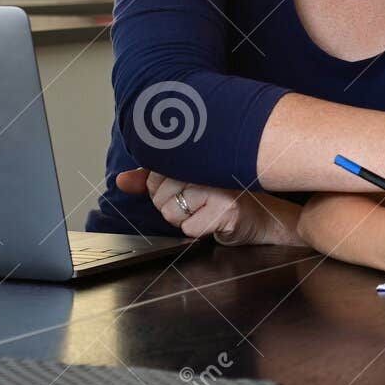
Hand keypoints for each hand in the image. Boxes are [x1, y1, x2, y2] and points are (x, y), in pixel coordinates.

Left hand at [115, 168, 285, 245]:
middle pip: (159, 195)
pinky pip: (188, 228)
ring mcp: (218, 186)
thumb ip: (152, 181)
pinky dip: (197, 232)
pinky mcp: (227, 209)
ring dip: (184, 220)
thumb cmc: (223, 199)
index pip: (154, 174)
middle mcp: (207, 165)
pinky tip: (213, 222)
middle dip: (172, 207)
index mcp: (196, 153)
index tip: (184, 189)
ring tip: (205, 211)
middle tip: (197, 203)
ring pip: (171, 212)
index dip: (161, 190)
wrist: (262, 217)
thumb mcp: (186, 184)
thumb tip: (121, 181)